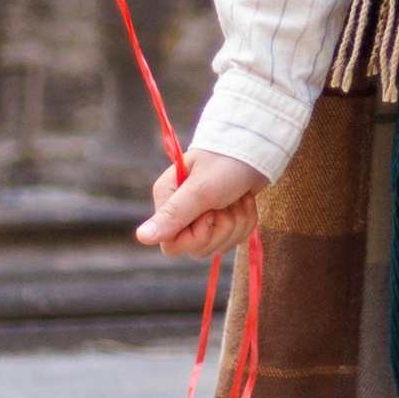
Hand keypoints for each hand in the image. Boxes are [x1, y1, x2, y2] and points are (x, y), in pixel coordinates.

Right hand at [138, 148, 267, 257]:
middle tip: (226, 202)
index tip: (209, 213)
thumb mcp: (200, 190)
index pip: (171, 246)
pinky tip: (245, 200)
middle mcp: (181, 212)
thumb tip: (142, 237)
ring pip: (219, 245)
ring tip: (237, 198)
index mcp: (167, 200)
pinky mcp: (223, 218)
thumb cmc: (226, 163)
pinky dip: (246, 220)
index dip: (195, 236)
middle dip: (221, 227)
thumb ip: (172, 215)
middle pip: (198, 248)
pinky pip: (235, 238)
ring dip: (237, 222)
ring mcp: (203, 217)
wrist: (256, 149)